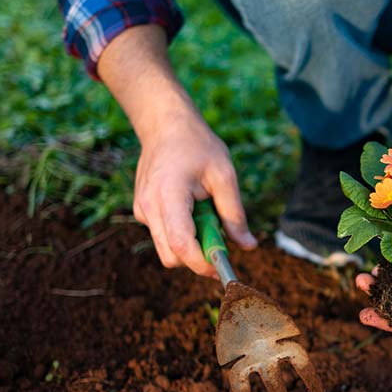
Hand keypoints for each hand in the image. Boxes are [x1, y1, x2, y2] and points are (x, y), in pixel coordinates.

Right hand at [95, 24, 256, 277]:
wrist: (165, 125)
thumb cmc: (197, 146)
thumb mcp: (224, 175)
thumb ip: (234, 214)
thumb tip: (249, 246)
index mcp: (169, 196)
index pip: (181, 244)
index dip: (202, 263)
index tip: (223, 266)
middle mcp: (149, 207)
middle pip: (171, 256)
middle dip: (197, 257)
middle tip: (220, 235)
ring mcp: (142, 211)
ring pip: (166, 249)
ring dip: (190, 243)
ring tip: (204, 209)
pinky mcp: (142, 211)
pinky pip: (163, 235)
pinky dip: (181, 232)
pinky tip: (191, 205)